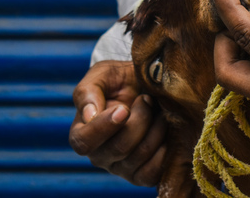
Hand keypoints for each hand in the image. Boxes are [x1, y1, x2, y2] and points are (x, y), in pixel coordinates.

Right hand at [69, 60, 167, 185]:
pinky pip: (151, 174)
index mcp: (83, 133)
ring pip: (139, 156)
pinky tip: (167, 133)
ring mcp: (121, 167)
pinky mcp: (141, 173)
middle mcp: (99, 155)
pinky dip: (163, 153)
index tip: (124, 108)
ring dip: (156, 129)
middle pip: (119, 148)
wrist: (149, 85)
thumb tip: (89, 115)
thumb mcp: (102, 74)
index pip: (84, 142)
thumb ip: (88, 91)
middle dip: (140, 120)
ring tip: (159, 112)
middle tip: (147, 99)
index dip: (104, 127)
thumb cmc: (121, 79)